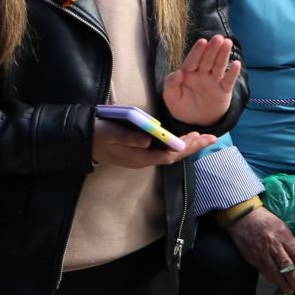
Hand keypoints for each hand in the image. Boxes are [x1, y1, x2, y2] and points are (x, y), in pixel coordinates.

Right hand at [90, 119, 214, 168]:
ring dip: (187, 146)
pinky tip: (185, 139)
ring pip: (170, 155)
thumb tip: (147, 140)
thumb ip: (128, 137)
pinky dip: (177, 145)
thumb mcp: (110, 134)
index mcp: (138, 157)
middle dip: (193, 147)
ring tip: (204, 138)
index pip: (167, 155)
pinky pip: (164, 152)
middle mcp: (143, 160)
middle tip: (212, 138)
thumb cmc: (97, 136)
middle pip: (173, 157)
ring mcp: (142, 158)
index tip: (197, 137)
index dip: (184, 147)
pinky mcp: (141, 153)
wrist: (83, 143)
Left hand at [161, 36, 240, 126]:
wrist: (196, 121)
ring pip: (219, 66)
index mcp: (188, 74)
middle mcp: (202, 75)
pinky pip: (229, 81)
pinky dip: (233, 73)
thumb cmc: (182, 107)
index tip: (202, 42)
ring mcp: (214, 81)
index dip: (197, 51)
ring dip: (223, 55)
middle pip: (208, 60)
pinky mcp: (224, 90)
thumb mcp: (171, 98)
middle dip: (212, 48)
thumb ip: (171, 85)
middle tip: (218, 38)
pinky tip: (236, 64)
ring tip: (227, 43)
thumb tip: (178, 72)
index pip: (192, 61)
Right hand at [228, 205, 294, 293]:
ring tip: (289, 290)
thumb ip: (288, 241)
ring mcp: (262, 252)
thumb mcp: (281, 226)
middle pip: (286, 265)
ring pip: (274, 271)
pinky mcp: (252, 258)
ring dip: (282, 283)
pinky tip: (276, 283)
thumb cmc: (264, 220)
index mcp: (283, 234)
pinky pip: (264, 271)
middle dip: (293, 278)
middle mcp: (273, 244)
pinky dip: (271, 279)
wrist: (242, 218)